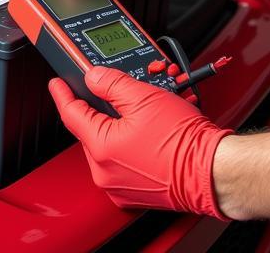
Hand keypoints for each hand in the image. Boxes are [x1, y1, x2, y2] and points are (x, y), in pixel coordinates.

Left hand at [49, 66, 232, 217]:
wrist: (211, 171)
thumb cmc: (184, 140)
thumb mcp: (145, 96)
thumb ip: (112, 82)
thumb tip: (94, 76)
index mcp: (101, 147)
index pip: (71, 113)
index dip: (63, 93)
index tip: (57, 83)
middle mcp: (104, 171)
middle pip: (92, 128)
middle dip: (102, 108)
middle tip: (118, 92)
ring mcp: (119, 185)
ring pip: (109, 145)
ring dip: (120, 126)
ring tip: (144, 112)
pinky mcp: (135, 192)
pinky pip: (123, 162)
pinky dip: (131, 145)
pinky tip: (149, 132)